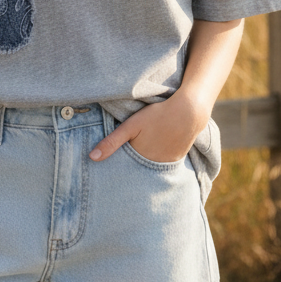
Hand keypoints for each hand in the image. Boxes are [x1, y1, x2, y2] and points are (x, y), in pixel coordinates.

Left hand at [89, 90, 211, 163]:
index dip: (117, 166)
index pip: (124, 168)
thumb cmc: (157, 116)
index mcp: (140, 159)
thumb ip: (111, 142)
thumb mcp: (131, 126)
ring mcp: (167, 164)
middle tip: (124, 162)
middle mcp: (154, 166)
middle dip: (130, 167)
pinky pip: (162, 163)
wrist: (189, 112)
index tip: (108, 169)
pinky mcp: (177, 159)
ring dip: (144, 163)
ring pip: (150, 167)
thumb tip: (91, 157)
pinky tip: (154, 150)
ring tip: (139, 155)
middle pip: (137, 169)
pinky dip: (156, 160)